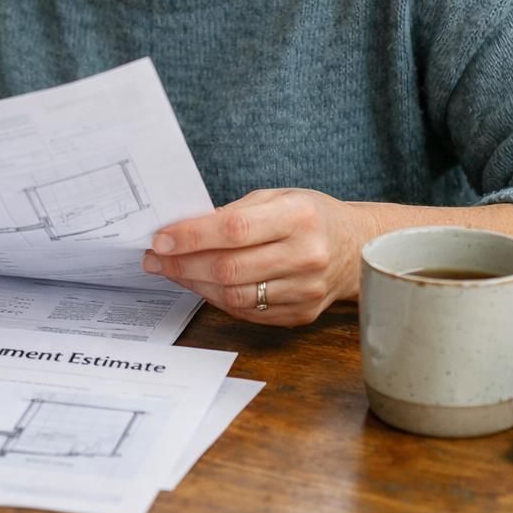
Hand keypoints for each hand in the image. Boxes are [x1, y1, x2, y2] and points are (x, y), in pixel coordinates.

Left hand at [141, 188, 372, 326]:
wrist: (356, 247)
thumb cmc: (311, 216)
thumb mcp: (277, 198)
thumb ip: (233, 213)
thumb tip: (182, 231)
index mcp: (299, 216)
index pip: (234, 230)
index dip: (192, 236)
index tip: (161, 238)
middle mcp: (306, 256)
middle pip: (230, 268)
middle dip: (183, 264)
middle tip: (155, 258)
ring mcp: (306, 290)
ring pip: (235, 296)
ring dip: (195, 284)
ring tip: (172, 271)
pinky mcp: (301, 314)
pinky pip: (248, 312)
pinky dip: (218, 299)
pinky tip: (201, 284)